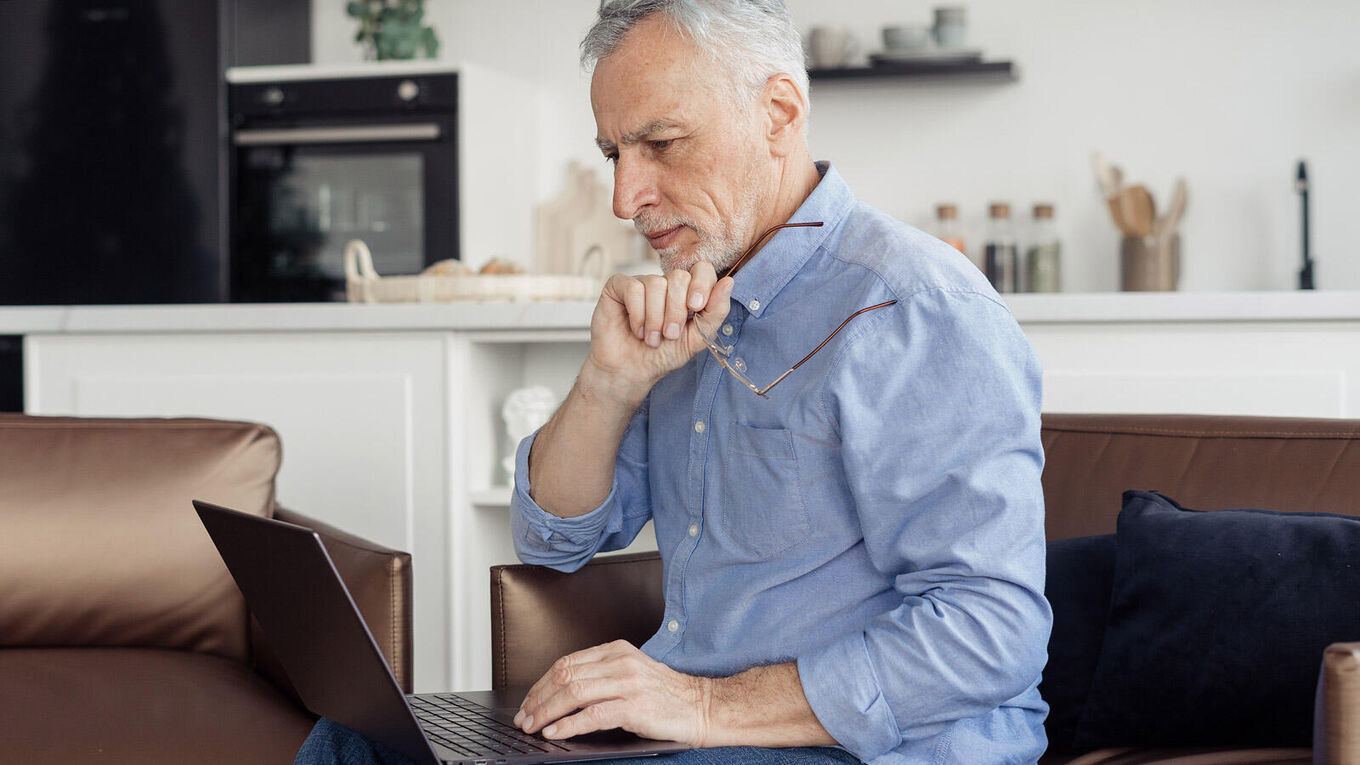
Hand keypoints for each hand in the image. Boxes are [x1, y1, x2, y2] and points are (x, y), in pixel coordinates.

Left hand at [512, 640, 712, 745]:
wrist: (703, 707)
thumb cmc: (668, 696)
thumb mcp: (632, 673)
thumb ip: (602, 676)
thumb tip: (562, 693)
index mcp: (617, 650)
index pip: (567, 662)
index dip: (541, 683)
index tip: (529, 701)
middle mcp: (620, 662)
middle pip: (565, 675)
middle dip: (538, 698)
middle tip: (524, 717)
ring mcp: (628, 683)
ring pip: (573, 692)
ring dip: (546, 712)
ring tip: (533, 726)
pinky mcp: (635, 706)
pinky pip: (592, 714)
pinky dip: (568, 724)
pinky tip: (555, 732)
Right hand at [583, 262, 733, 401]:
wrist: (632, 372)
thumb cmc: (663, 356)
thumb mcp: (697, 338)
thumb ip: (716, 311)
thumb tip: (729, 282)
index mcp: (687, 292)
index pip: (702, 270)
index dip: (701, 285)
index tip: (696, 308)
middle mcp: (665, 283)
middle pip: (679, 277)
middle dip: (676, 311)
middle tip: (670, 334)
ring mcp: (641, 282)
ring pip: (656, 284)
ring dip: (655, 318)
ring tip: (652, 338)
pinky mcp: (618, 286)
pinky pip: (634, 288)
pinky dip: (638, 314)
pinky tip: (636, 330)